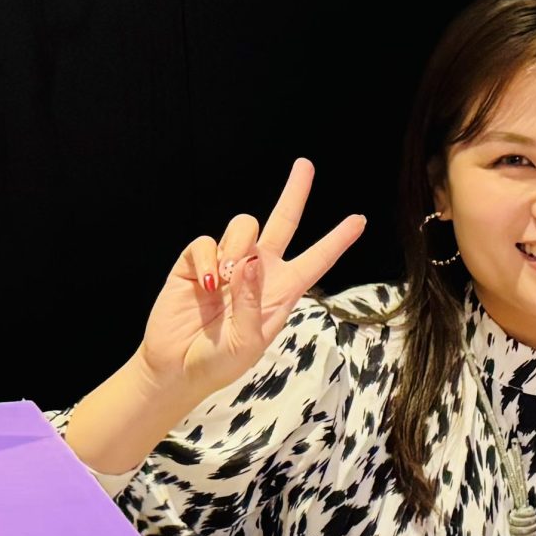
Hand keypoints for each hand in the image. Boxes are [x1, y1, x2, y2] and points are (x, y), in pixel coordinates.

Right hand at [138, 158, 364, 405]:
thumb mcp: (246, 342)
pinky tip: (204, 284)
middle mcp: (258, 271)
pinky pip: (206, 241)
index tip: (360, 221)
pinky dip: (206, 259)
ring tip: (222, 282)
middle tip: (305, 166)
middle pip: (284, 222)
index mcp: (282, 291)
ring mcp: (227, 263)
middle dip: (295, 193)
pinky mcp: (196, 262)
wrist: (175, 369)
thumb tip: (251, 260)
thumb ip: (250, 302)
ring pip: (244, 225)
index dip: (337, 240)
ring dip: (237, 246)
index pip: (316, 260)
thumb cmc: (218, 363)